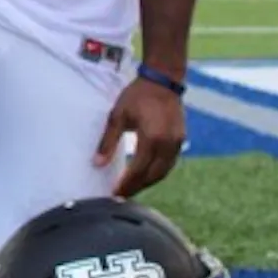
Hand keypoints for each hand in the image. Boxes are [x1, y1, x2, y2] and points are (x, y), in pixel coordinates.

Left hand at [93, 77, 186, 197]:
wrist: (163, 80)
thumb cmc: (137, 95)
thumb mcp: (117, 116)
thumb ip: (108, 142)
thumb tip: (97, 164)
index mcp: (151, 138)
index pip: (138, 170)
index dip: (126, 184)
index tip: (114, 194)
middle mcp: (168, 144)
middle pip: (152, 175)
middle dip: (137, 187)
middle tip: (122, 196)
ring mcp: (177, 143)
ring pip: (163, 172)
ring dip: (148, 182)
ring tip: (132, 188)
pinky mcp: (181, 140)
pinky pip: (169, 164)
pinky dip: (157, 173)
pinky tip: (146, 175)